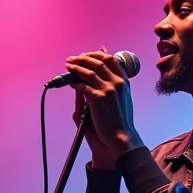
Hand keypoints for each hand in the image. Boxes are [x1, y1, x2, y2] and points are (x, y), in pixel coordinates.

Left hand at [68, 48, 143, 169]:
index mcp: (124, 82)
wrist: (121, 139)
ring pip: (89, 71)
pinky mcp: (98, 98)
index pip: (111, 59)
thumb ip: (109, 86)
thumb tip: (94, 74)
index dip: (97, 54)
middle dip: (83, 57)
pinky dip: (75, 82)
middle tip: (73, 58)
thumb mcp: (119, 100)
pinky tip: (70, 82)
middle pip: (99, 61)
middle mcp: (117, 83)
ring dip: (76, 67)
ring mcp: (108, 89)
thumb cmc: (119, 123)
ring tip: (68, 66)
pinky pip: (82, 86)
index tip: (87, 55)